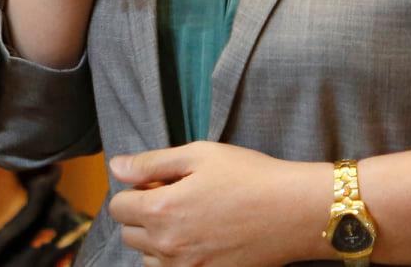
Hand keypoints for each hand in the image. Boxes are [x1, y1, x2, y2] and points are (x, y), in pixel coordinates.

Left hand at [108, 142, 328, 266]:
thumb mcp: (199, 154)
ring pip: (148, 257)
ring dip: (156, 239)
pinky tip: (200, 237)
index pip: (118, 206)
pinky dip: (176, 257)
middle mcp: (168, 245)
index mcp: (161, 209)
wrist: (293, 211)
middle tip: (176, 196)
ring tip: (189, 218)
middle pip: (129, 233)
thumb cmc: (249, 176)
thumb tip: (117, 167)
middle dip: (143, 213)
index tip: (159, 181)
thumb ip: (152, 163)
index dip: (135, 188)